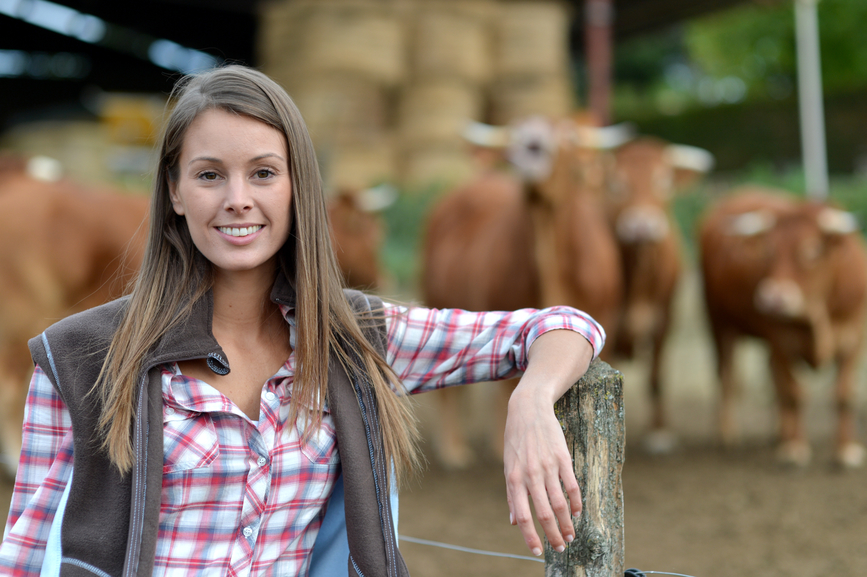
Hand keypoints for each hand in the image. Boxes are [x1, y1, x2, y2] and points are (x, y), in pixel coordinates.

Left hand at [504, 386, 579, 555]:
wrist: (529, 409)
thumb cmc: (516, 440)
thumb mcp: (508, 465)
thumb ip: (512, 494)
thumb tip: (513, 521)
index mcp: (514, 478)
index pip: (523, 516)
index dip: (530, 536)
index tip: (537, 551)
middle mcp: (530, 475)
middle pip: (544, 513)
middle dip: (553, 535)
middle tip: (560, 548)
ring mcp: (548, 466)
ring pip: (560, 503)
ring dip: (566, 523)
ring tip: (570, 536)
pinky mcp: (562, 458)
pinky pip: (571, 486)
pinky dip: (576, 503)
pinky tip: (577, 513)